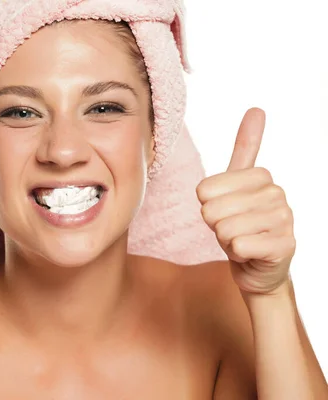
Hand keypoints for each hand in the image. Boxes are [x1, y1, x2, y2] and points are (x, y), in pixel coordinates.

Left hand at [196, 108, 295, 294]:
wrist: (257, 266)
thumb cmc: (240, 224)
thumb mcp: (234, 186)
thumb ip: (245, 148)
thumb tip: (257, 108)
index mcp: (262, 176)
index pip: (204, 190)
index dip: (207, 206)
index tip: (226, 210)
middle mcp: (278, 193)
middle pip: (212, 210)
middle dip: (216, 226)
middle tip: (233, 229)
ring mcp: (285, 220)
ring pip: (225, 229)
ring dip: (226, 241)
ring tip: (242, 240)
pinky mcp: (284, 246)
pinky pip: (239, 245)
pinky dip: (237, 254)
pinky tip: (250, 253)